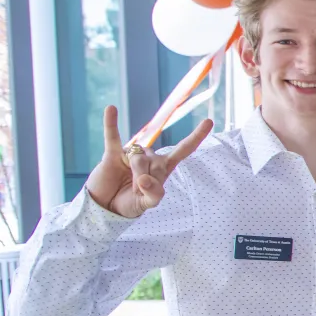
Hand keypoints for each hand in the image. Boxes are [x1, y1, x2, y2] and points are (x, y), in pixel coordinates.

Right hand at [85, 105, 212, 218]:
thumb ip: (153, 194)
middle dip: (147, 180)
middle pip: (156, 162)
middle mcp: (149, 157)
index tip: (209, 122)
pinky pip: (112, 136)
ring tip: (128, 186)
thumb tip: (144, 179)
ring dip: (135, 173)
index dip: (195, 137)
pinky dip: (111, 123)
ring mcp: (131, 154)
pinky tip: (111, 109)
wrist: (106, 207)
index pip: (183, 150)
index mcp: (163, 167)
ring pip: (139, 157)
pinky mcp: (112, 154)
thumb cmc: (130, 203)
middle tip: (137, 191)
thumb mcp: (147, 204)